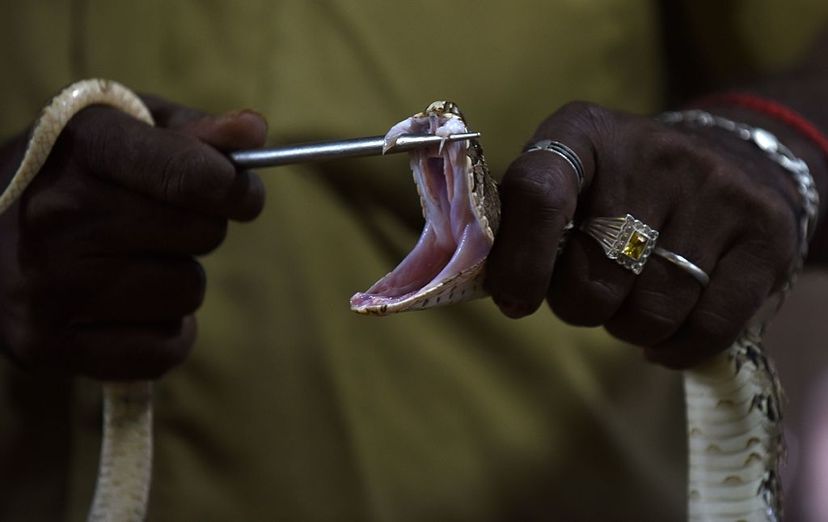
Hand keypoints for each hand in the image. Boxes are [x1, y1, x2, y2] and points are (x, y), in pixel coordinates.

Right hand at [0, 95, 266, 379]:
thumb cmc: (69, 172)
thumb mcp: (123, 128)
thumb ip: (193, 131)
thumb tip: (255, 133)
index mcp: (82, 147)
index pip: (195, 176)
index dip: (235, 188)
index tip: (236, 192)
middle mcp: (59, 215)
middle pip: (203, 234)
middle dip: (200, 228)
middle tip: (160, 224)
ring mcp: (47, 285)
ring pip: (188, 292)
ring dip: (178, 280)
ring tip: (130, 262)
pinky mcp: (43, 343)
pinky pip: (162, 351)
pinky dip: (163, 334)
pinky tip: (128, 308)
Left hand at [486, 102, 800, 367]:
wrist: (728, 161)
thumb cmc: (619, 189)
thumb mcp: (566, 181)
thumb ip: (520, 223)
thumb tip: (483, 285)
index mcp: (582, 133)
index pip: (538, 192)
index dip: (519, 260)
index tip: (515, 301)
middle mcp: (653, 152)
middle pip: (593, 275)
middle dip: (579, 305)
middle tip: (589, 291)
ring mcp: (716, 189)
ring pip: (650, 311)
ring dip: (628, 327)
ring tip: (630, 302)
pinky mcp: (765, 232)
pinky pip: (708, 328)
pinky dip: (675, 347)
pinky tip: (666, 333)